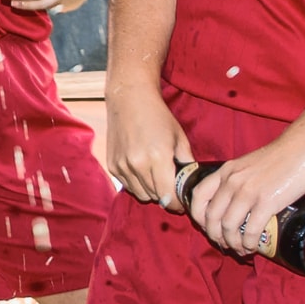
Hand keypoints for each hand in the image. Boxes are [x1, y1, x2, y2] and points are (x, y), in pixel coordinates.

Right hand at [102, 85, 192, 208]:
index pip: (169, 196)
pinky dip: (137, 183)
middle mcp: (138, 165)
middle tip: (172, 187)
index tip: (182, 204)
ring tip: (157, 178)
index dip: (177, 204)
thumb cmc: (158, 117)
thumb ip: (187, 163)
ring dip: (151, 191)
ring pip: (141, 194)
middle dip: (166, 196)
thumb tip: (191, 183)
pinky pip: (128, 186)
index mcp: (158, 158)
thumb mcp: (179, 138)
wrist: (130, 100)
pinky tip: (143, 170)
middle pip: (155, 197)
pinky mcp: (112, 165)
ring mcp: (122, 166)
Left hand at [187, 131, 304, 260]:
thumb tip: (239, 203)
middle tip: (225, 244)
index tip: (208, 227)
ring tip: (241, 249)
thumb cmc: (284, 155)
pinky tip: (252, 247)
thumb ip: (240, 178)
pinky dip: (248, 243)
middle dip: (215, 236)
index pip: (198, 196)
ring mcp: (248, 192)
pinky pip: (250, 230)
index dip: (198, 217)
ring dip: (232, 243)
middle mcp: (232, 181)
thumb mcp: (250, 163)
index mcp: (227, 170)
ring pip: (228, 227)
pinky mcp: (267, 202)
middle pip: (211, 217)